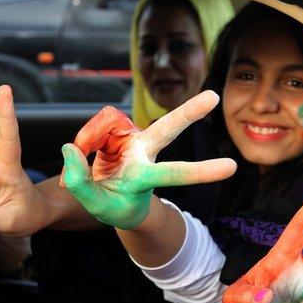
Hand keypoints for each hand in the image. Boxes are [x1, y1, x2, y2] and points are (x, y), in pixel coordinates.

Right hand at [61, 91, 236, 228]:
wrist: (112, 196)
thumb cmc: (112, 204)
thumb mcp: (95, 205)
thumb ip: (79, 182)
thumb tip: (71, 148)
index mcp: (145, 178)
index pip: (175, 174)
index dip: (201, 171)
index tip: (231, 168)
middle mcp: (145, 153)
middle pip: (168, 129)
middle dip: (189, 112)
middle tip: (214, 97)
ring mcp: (133, 138)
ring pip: (111, 122)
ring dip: (90, 138)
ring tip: (83, 158)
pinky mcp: (119, 128)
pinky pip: (97, 125)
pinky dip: (87, 139)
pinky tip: (87, 151)